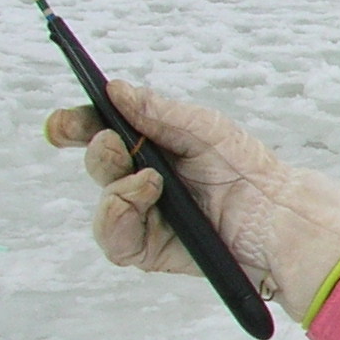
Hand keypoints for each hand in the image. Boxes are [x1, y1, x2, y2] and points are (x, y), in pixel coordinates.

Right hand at [45, 81, 339, 321]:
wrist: (279, 214)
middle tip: (112, 142)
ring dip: (116, 186)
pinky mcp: (150, 249)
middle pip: (99, 166)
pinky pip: (115, 239)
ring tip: (150, 178)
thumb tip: (115, 89)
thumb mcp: (205, 128)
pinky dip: (121, 215)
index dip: (77, 127)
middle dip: (98, 152)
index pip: (102, 133)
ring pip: (104, 205)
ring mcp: (145, 217)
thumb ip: (159, 110)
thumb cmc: (247, 167)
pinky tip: (149, 198)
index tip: (61, 125)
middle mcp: (142, 181)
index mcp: (152, 147)